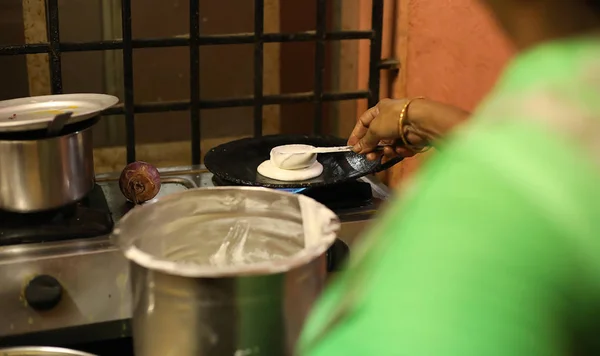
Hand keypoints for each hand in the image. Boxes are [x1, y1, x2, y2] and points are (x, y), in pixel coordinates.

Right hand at [348, 98, 470, 161]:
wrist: (421, 122)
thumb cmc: (395, 119)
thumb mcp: (375, 129)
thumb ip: (365, 141)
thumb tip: (357, 149)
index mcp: (381, 109)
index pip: (364, 122)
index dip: (357, 134)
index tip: (352, 147)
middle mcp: (391, 118)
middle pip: (376, 136)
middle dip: (372, 147)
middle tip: (368, 156)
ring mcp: (401, 129)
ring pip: (388, 144)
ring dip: (385, 150)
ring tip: (386, 153)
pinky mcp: (411, 139)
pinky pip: (400, 148)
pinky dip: (399, 150)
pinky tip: (399, 149)